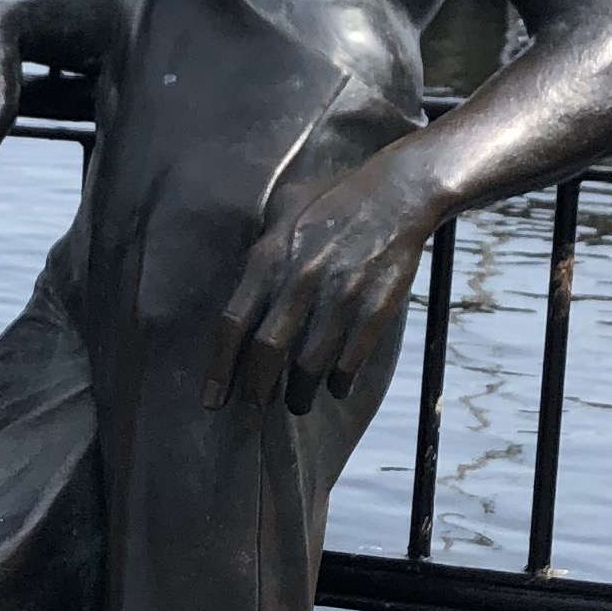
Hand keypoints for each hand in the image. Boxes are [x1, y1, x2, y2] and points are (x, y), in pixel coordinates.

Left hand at [208, 157, 429, 412]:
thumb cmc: (334, 200)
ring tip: (296, 403)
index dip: (220, 368)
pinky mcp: (374, 309)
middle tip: (251, 418)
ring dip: (299, 394)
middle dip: (255, 394)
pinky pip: (349, 361)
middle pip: (266, 353)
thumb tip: (240, 282)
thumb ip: (260, 249)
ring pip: (308, 366)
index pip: (232, 323)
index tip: (212, 400)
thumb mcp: (284, 209)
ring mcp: (339, 297)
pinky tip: (335, 389)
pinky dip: (339, 383)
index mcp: (270, 257)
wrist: (398, 192)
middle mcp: (300, 280)